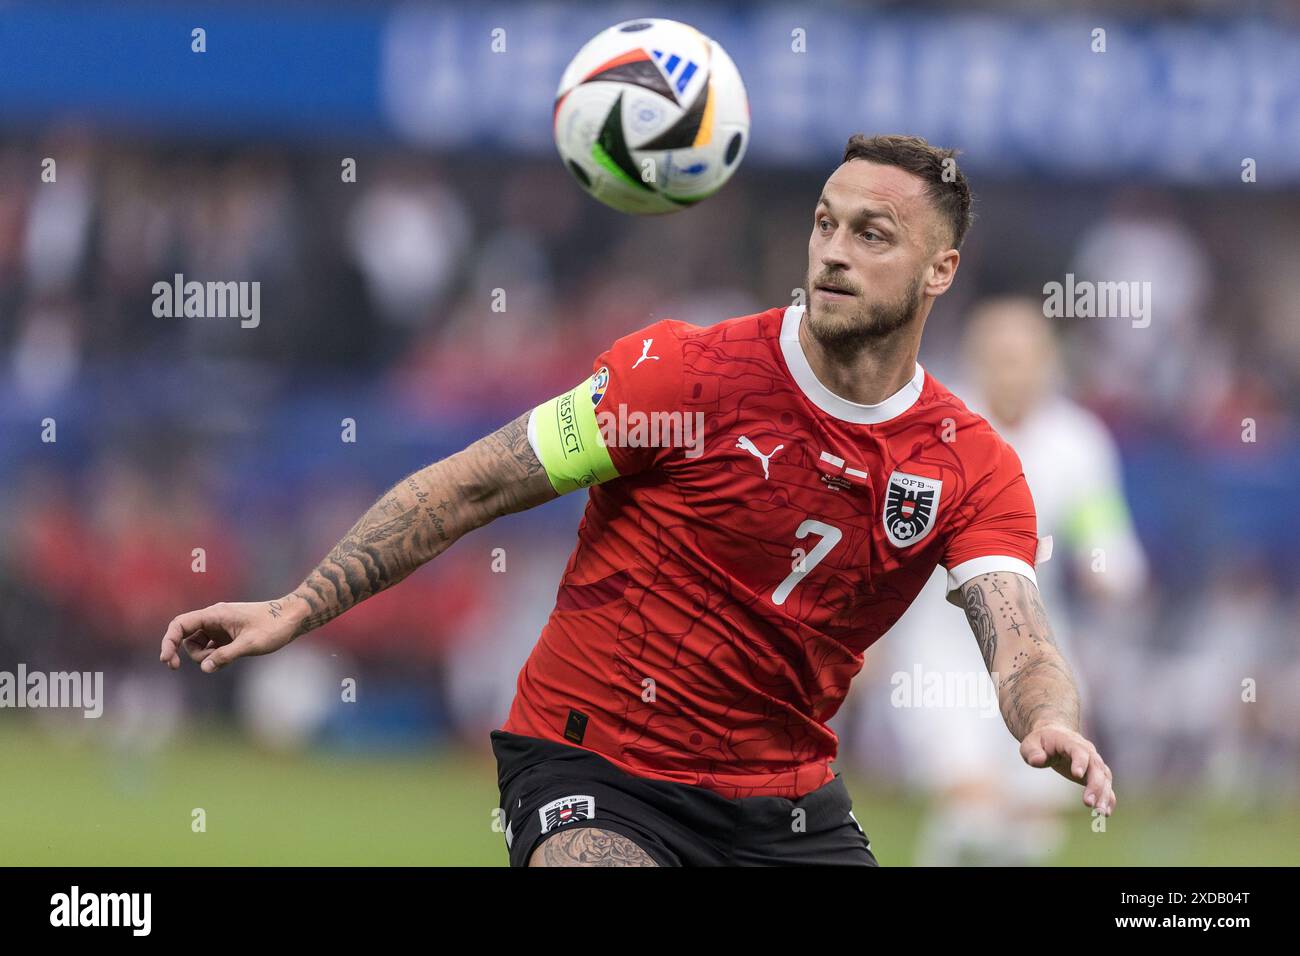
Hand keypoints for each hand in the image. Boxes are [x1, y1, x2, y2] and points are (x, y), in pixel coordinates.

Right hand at [159, 598, 304, 673]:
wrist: (293, 617)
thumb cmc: (274, 626)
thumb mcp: (250, 644)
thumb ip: (226, 656)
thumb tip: (206, 668)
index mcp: (215, 614)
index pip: (181, 624)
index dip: (169, 641)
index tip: (166, 659)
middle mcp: (215, 618)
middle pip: (187, 637)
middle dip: (190, 654)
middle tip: (196, 666)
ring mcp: (221, 627)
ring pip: (199, 645)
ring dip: (206, 657)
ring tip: (227, 659)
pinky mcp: (228, 635)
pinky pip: (212, 648)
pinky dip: (215, 657)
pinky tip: (229, 659)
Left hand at [1020, 722, 1116, 815]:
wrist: (1054, 736)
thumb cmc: (1040, 742)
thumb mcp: (1030, 744)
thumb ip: (1033, 752)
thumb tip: (1037, 761)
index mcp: (1070, 742)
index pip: (1079, 751)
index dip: (1079, 762)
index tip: (1077, 775)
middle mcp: (1087, 751)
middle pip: (1095, 767)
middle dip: (1095, 785)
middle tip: (1088, 803)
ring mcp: (1093, 762)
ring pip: (1104, 777)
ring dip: (1104, 795)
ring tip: (1101, 813)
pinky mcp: (1095, 774)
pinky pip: (1106, 785)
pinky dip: (1109, 798)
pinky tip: (1106, 813)